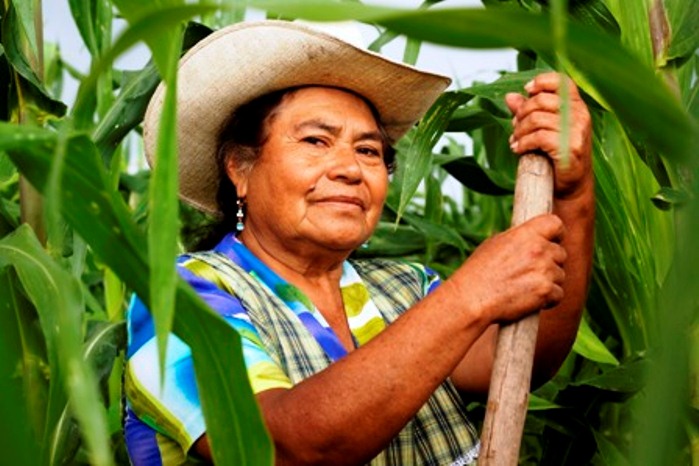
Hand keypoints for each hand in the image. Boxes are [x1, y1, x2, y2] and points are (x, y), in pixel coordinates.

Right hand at [451, 214, 566, 323]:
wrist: (472, 299)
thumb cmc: (478, 272)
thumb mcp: (494, 244)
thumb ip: (519, 239)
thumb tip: (532, 238)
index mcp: (526, 234)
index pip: (556, 224)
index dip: (556, 234)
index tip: (552, 241)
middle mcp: (538, 249)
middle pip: (561, 253)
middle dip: (550, 263)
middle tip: (531, 272)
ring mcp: (544, 270)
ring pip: (560, 275)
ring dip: (548, 282)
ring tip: (525, 287)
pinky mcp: (546, 291)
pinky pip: (558, 294)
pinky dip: (548, 299)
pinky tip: (530, 299)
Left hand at [505, 72, 592, 198]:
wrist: (570, 186)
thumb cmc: (555, 155)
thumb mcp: (542, 129)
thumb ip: (528, 111)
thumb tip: (509, 96)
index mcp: (576, 106)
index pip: (561, 82)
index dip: (541, 82)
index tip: (527, 91)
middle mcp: (580, 115)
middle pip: (541, 101)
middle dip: (521, 114)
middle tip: (515, 127)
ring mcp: (577, 131)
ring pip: (536, 119)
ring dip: (519, 131)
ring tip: (515, 140)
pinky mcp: (570, 148)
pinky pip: (539, 137)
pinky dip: (523, 143)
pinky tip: (518, 149)